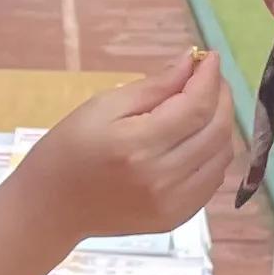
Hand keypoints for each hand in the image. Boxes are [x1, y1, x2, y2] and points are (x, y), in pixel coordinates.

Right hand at [7, 53, 238, 240]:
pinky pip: (213, 180)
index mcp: (138, 145)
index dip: (209, 78)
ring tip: (203, 107)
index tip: (210, 57)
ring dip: (221, 125)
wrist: (51, 207)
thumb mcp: (103, 106)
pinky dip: (213, 154)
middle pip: (216, 130)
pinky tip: (196, 140)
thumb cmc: (69, 149)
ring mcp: (172, 203)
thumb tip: (190, 64)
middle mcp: (162, 178)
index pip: (196, 106)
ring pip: (222, 155)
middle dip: (220, 97)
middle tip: (209, 79)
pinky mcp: (176, 218)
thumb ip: (153, 87)